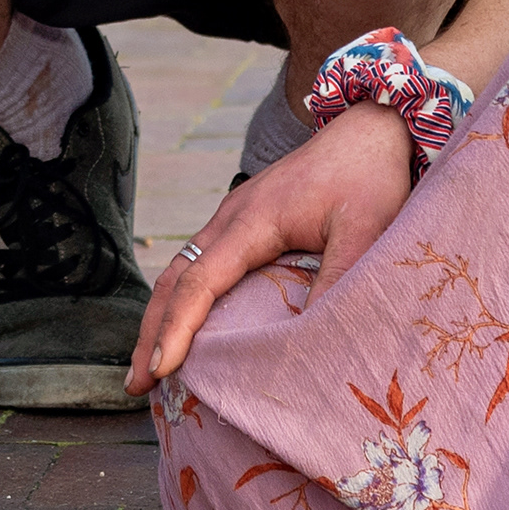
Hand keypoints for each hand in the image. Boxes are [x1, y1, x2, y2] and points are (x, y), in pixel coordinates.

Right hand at [126, 103, 415, 394]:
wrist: (371, 126)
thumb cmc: (369, 176)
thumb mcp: (366, 229)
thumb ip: (340, 279)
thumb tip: (313, 340)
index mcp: (253, 220)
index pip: (200, 281)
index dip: (177, 327)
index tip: (161, 368)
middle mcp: (231, 217)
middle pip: (174, 278)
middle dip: (151, 331)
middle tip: (136, 383)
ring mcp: (234, 217)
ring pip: (181, 270)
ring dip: (161, 317)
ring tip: (149, 366)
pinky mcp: (245, 222)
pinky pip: (200, 264)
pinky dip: (182, 299)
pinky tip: (185, 326)